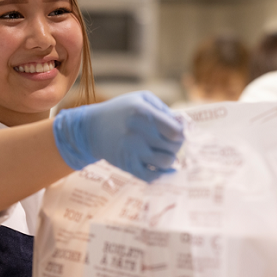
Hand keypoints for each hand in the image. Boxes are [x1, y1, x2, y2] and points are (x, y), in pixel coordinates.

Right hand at [53, 91, 183, 181]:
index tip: (178, 132)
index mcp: (143, 113)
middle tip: (170, 142)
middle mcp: (138, 133)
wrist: (91, 129)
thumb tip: (185, 126)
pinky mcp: (127, 166)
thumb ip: (165, 110)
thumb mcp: (142, 99)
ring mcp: (132, 151)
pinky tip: (157, 165)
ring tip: (164, 152)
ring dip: (170, 159)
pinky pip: (152, 176)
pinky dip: (159, 173)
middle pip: (174, 147)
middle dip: (177, 145)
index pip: (176, 131)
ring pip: (167, 162)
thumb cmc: (121, 111)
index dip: (182, 133)